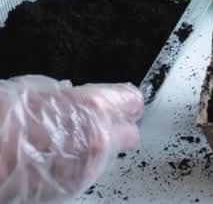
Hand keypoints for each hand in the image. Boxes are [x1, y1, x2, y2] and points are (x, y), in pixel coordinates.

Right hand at [0, 76, 142, 202]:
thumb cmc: (3, 120)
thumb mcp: (37, 90)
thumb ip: (70, 97)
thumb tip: (75, 96)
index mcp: (95, 108)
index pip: (131, 101)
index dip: (123, 101)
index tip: (119, 101)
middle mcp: (99, 140)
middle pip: (129, 134)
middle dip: (116, 128)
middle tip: (96, 122)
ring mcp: (88, 168)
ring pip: (109, 156)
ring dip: (95, 149)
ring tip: (66, 140)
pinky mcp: (75, 188)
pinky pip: (88, 173)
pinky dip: (79, 165)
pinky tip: (56, 157)